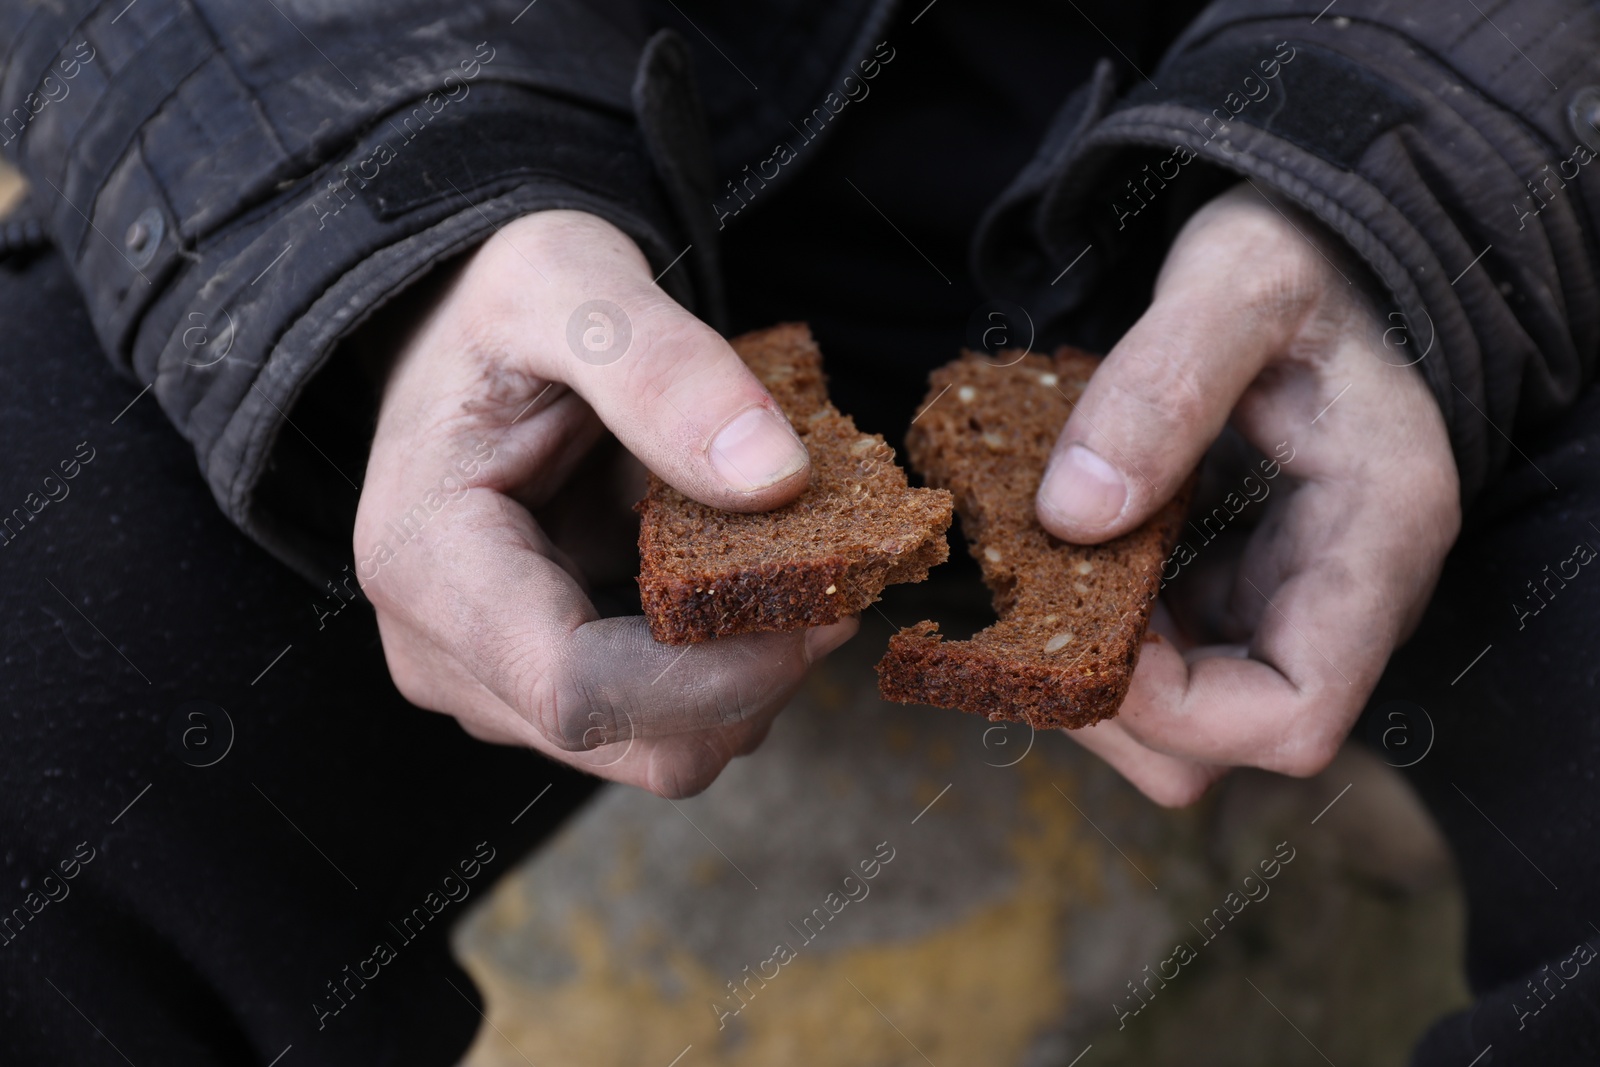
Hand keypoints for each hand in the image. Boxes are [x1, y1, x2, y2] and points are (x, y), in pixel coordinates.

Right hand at [355, 210, 855, 797]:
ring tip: (787, 565)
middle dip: (755, 679)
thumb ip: (663, 370)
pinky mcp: (539, 687)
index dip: (722, 676)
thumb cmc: (500, 302)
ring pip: (659, 746)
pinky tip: (748, 584)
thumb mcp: (569, 282)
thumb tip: (774, 480)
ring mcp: (491, 683)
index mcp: (428, 563)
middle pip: (635, 741)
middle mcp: (443, 653)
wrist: (462, 331)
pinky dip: (727, 666)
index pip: (582, 691)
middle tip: (836, 583)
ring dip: (749, 675)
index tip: (829, 610)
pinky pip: (661, 717)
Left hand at [1035, 184, 1459, 805]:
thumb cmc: (1301, 254)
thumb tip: (1073, 514)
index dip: (1171, 711)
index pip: (1292, 716)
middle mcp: (1348, 595)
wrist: (1327, 249)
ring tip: (1033, 580)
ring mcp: (1295, 597)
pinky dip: (1104, 628)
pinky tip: (1060, 559)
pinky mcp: (1246, 583)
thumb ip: (1161, 388)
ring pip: (1190, 711)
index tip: (1073, 639)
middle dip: (1114, 702)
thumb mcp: (1237, 284)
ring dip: (1099, 669)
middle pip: (1226, 740)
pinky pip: (1171, 652)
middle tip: (1022, 617)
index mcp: (1376, 539)